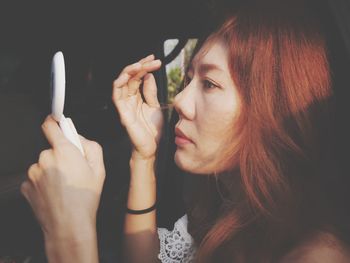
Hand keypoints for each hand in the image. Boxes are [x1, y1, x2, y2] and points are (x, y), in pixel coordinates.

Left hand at [21, 116, 105, 240]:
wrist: (69, 225)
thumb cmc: (85, 198)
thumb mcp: (99, 169)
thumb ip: (91, 146)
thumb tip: (79, 138)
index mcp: (64, 151)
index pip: (50, 126)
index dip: (54, 123)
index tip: (57, 124)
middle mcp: (45, 158)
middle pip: (51, 148)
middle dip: (60, 155)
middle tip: (72, 171)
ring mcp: (33, 173)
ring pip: (43, 164)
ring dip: (51, 170)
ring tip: (64, 186)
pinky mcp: (27, 186)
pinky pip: (36, 178)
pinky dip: (44, 182)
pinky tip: (54, 193)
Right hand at [112, 54, 162, 159]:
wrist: (152, 147)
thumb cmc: (153, 129)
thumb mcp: (155, 106)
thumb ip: (151, 92)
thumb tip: (148, 75)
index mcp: (137, 97)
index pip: (138, 77)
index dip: (145, 67)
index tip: (156, 60)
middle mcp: (129, 99)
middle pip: (130, 77)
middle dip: (140, 65)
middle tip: (152, 60)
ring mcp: (125, 105)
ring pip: (121, 82)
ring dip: (129, 71)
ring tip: (141, 65)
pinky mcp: (122, 111)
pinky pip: (116, 94)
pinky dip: (120, 82)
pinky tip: (129, 74)